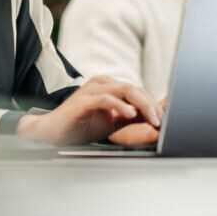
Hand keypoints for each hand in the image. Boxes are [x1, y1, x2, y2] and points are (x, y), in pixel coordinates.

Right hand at [16, 76, 160, 146]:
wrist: (51, 133)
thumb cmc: (81, 126)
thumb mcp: (112, 121)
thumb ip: (132, 116)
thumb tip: (156, 117)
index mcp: (109, 85)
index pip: (137, 91)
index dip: (152, 105)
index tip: (165, 119)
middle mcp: (101, 83)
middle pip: (134, 88)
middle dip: (151, 105)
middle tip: (162, 121)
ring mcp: (91, 90)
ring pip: (124, 90)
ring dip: (142, 105)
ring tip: (153, 119)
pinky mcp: (82, 101)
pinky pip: (105, 99)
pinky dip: (120, 106)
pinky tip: (130, 114)